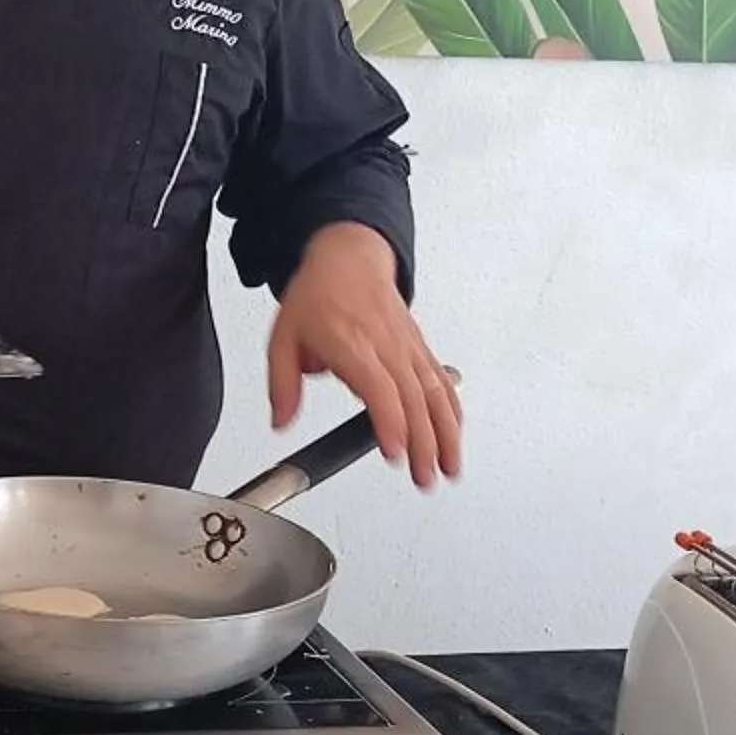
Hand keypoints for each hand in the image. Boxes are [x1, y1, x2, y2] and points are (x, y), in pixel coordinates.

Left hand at [268, 223, 460, 489]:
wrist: (349, 257)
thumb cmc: (319, 294)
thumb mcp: (283, 336)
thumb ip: (281, 383)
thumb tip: (281, 420)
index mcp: (351, 342)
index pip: (378, 387)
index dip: (390, 422)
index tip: (395, 452)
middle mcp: (385, 345)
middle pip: (413, 398)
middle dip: (423, 443)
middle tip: (423, 477)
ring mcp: (407, 347)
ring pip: (435, 393)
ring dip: (446, 433)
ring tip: (448, 467)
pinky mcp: (420, 348)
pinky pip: (441, 381)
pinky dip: (452, 411)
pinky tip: (455, 435)